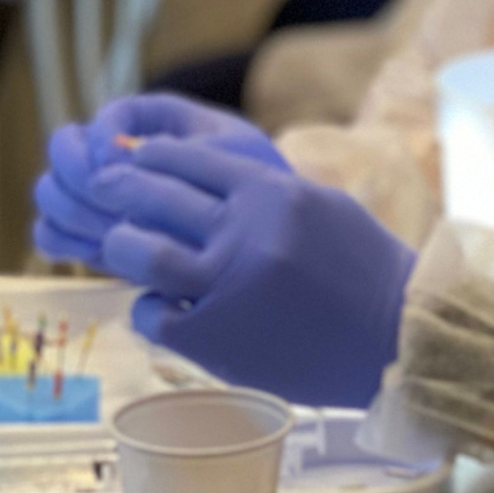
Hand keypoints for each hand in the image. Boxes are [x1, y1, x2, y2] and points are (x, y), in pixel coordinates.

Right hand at [29, 95, 287, 266]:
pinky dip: (63, 241)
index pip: (108, 116)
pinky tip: (97, 251)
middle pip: (63, 150)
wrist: (263, 235)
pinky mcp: (92, 234)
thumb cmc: (255, 185)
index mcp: (154, 121)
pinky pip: (50, 234)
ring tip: (110, 231)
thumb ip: (185, 156)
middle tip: (110, 203)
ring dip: (72, 210)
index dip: (104, 135)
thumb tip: (125, 163)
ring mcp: (100, 193)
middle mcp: (117, 152)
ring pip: (52, 192)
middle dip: (80, 175)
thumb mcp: (236, 157)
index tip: (120, 160)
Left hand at [98, 139, 415, 409]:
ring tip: (117, 242)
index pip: (190, 158)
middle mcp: (245, 234)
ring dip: (120, 243)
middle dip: (118, 186)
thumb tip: (205, 174)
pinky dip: (147, 307)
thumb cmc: (364, 268)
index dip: (151, 153)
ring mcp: (226, 287)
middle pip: (155, 198)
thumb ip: (265, 190)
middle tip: (100, 184)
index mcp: (272, 193)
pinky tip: (157, 304)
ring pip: (141, 253)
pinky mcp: (213, 338)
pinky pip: (153, 314)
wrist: (393, 337)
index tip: (132, 154)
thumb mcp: (321, 206)